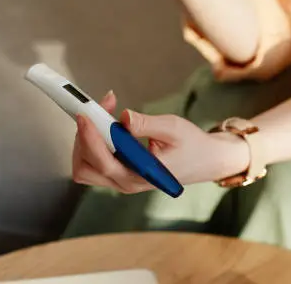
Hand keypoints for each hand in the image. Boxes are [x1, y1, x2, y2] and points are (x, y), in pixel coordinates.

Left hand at [72, 92, 249, 193]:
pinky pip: (95, 160)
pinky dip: (94, 139)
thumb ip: (146, 124)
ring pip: (85, 165)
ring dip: (87, 137)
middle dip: (84, 136)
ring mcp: (121, 179)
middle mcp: (125, 182)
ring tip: (105, 111)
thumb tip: (123, 117)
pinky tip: (109, 119)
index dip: (89, 136)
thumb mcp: (173, 128)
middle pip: (84, 166)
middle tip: (99, 108)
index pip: (102, 160)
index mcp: (138, 175)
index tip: (86, 113)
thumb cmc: (193, 145)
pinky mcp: (121, 172)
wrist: (206, 160)